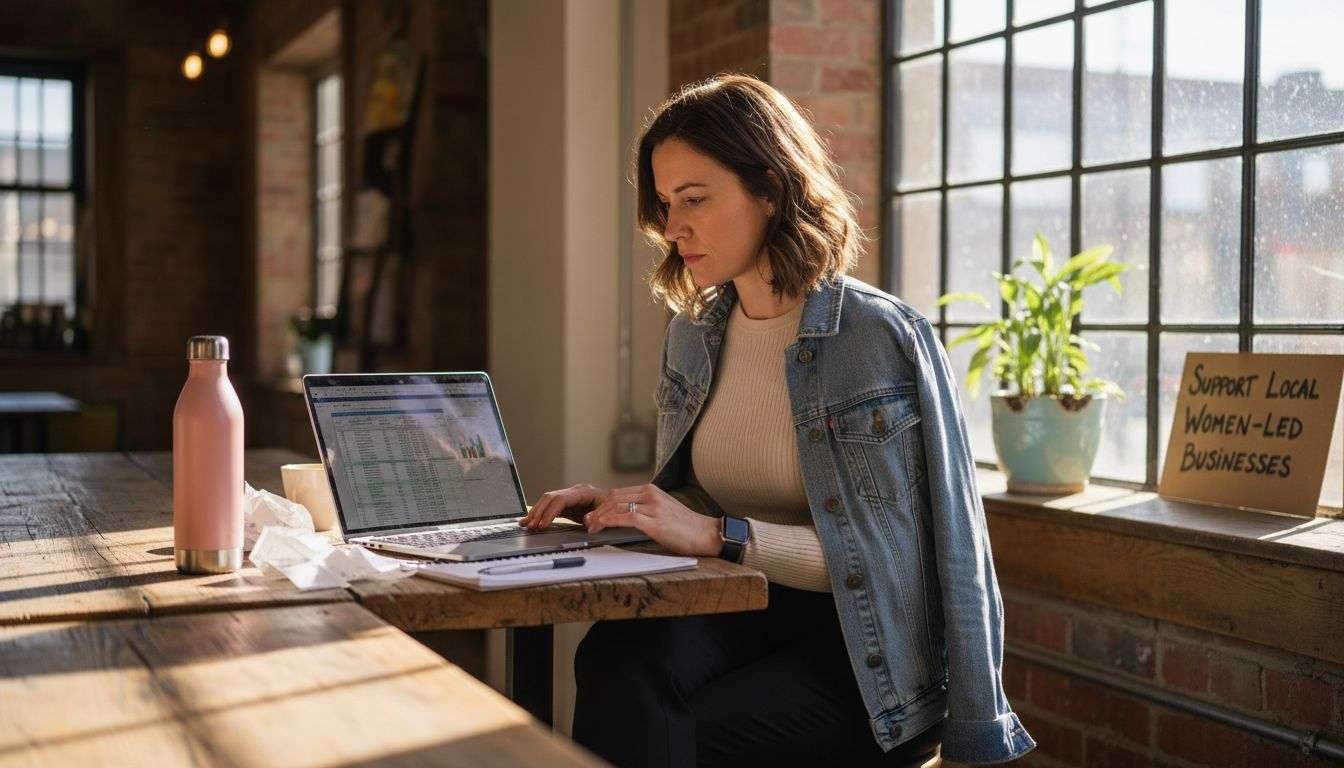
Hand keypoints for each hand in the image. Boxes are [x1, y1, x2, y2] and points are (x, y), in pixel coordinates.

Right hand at [520, 484, 607, 529]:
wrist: (616, 505)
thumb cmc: (613, 508)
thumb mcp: (608, 512)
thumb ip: (598, 517)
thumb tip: (587, 521)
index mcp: (583, 491)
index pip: (561, 499)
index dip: (550, 512)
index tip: (543, 524)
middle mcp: (574, 492)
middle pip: (550, 498)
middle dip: (539, 512)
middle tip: (531, 526)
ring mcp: (569, 497)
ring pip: (546, 501)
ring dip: (536, 513)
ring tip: (526, 525)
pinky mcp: (566, 504)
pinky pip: (549, 506)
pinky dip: (539, 513)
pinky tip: (528, 520)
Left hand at [583, 484, 721, 556]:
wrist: (705, 533)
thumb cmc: (684, 526)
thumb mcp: (661, 510)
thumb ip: (643, 509)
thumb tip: (620, 517)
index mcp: (650, 490)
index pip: (617, 493)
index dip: (601, 505)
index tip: (591, 516)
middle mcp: (650, 495)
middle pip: (614, 498)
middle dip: (596, 511)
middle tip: (586, 523)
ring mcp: (653, 507)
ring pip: (617, 507)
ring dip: (600, 518)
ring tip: (591, 528)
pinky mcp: (656, 522)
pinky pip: (627, 518)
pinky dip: (611, 520)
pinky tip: (603, 525)